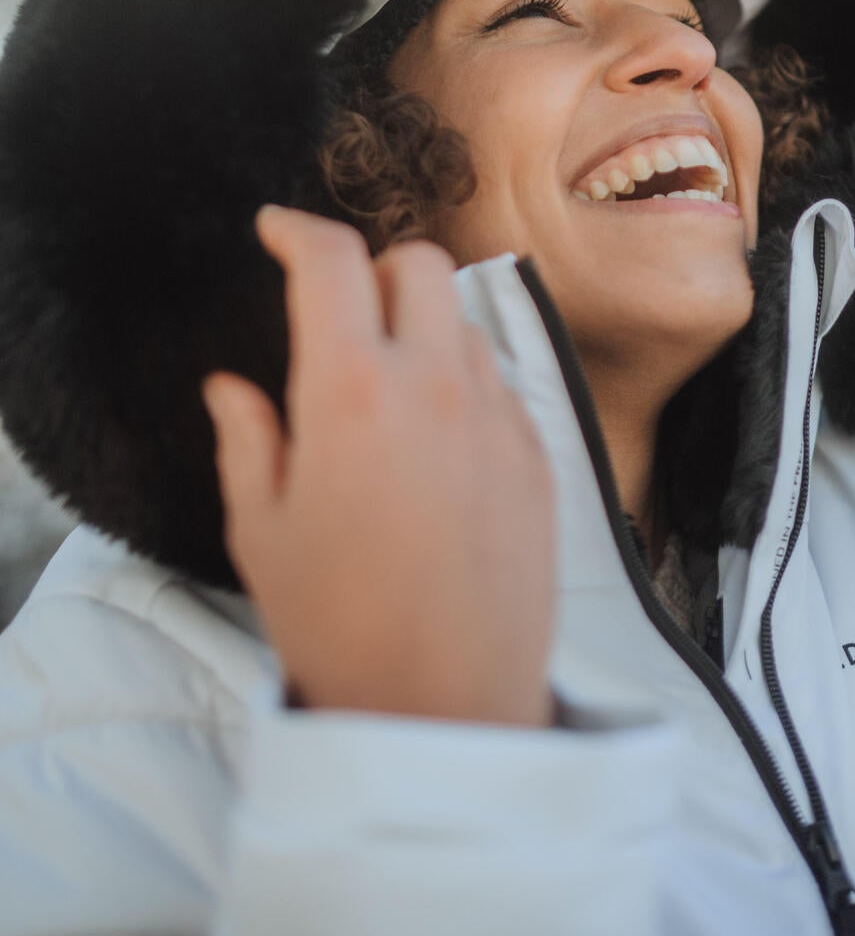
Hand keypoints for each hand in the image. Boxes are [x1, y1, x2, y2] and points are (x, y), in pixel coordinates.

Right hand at [202, 205, 556, 726]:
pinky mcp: (539, 456)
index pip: (332, 259)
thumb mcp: (261, 532)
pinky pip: (501, 386)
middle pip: (419, 262)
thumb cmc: (337, 624)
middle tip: (342, 316)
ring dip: (424, 331)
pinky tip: (435, 451)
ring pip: (466, 324)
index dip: (297, 229)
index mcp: (353, 389)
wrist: (446, 705)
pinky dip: (464, 388)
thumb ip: (248, 439)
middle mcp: (436, 382)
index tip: (276, 231)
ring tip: (387, 399)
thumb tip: (235, 388)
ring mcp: (499, 416)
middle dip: (375, 270)